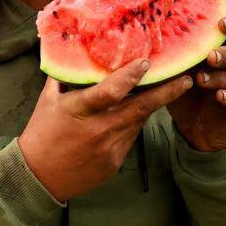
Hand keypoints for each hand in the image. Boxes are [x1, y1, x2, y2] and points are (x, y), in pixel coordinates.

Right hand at [19, 59, 193, 200]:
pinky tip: (137, 114)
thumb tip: (75, 48)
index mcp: (79, 110)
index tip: (146, 63)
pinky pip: (131, 137)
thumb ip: (65, 75)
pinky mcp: (115, 162)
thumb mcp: (48, 100)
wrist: (38, 177)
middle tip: (187, 78)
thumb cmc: (41, 133)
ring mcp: (109, 148)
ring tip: (170, 88)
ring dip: (152, 105)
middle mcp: (98, 129)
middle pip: (140, 108)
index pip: (110, 91)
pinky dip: (135, 123)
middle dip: (167, 92)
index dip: (130, 76)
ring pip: (139, 121)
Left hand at [166, 15, 225, 151]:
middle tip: (209, 56)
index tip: (221, 23)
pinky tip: (220, 95)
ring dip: (220, 77)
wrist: (195, 131)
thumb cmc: (186, 96)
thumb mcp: (176, 76)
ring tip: (201, 79)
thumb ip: (170, 60)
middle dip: (224, 53)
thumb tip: (144, 44)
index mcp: (223, 53)